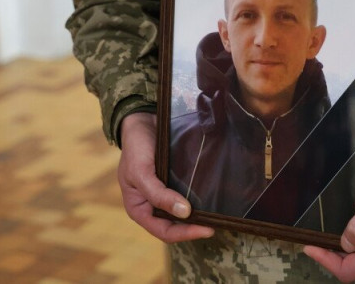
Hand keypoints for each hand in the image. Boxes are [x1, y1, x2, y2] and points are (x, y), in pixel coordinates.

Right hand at [118, 112, 213, 242]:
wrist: (142, 120)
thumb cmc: (135, 148)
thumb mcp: (141, 172)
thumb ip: (158, 195)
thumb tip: (184, 213)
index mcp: (140, 209)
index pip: (164, 231)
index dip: (185, 234)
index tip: (207, 229)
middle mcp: (154, 205)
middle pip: (177, 225)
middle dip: (195, 226)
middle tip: (219, 222)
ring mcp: (166, 193)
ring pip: (185, 212)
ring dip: (200, 214)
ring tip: (219, 212)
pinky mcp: (177, 181)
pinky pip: (189, 194)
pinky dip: (200, 198)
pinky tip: (214, 195)